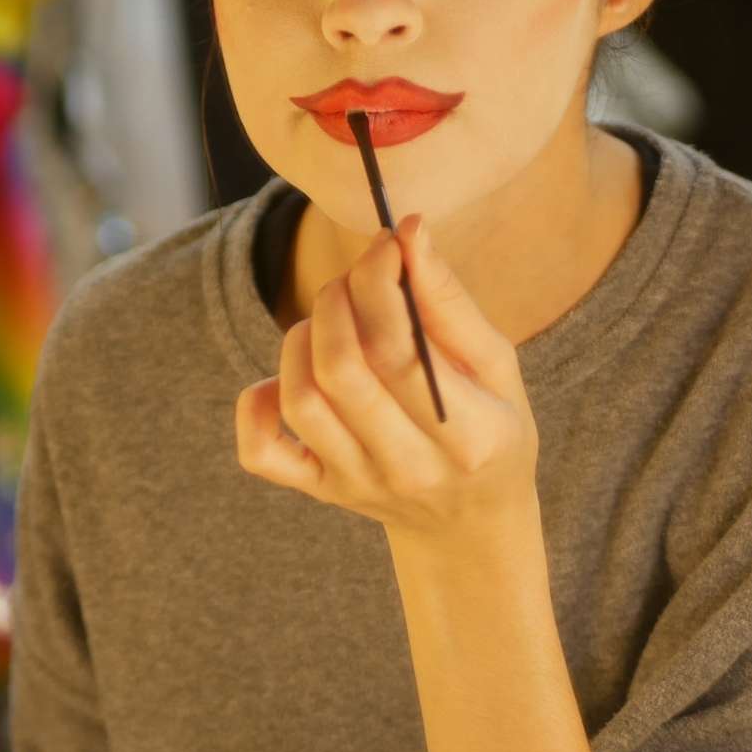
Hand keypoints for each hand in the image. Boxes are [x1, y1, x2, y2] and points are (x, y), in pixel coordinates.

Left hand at [235, 215, 540, 555]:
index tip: (384, 244)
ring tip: (330, 321)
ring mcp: (356, 483)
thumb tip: (408, 230)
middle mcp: (408, 467)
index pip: (401, 351)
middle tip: (354, 280)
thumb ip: (449, 300)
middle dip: (337, 301)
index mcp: (468, 436)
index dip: (380, 283)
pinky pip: (260, 451)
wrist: (469, 521)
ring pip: (299, 399)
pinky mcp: (319, 490)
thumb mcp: (496, 366)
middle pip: (342, 371)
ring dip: (302, 339)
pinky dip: (255, 404)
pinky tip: (283, 378)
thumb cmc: (489, 427)